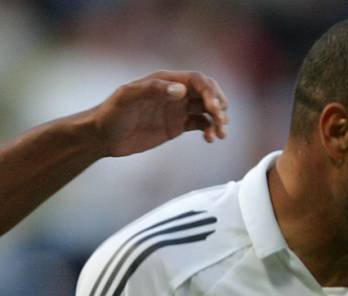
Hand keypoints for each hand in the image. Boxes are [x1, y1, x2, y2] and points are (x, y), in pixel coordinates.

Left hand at [90, 70, 229, 156]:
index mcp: (165, 81)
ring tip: (219, 135)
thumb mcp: (127, 98)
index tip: (215, 108)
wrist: (102, 137)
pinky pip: (201, 124)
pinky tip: (210, 139)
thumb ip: (153, 90)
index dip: (211, 91)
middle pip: (208, 93)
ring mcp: (177, 109)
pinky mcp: (177, 125)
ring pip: (208, 110)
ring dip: (218, 120)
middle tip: (221, 121)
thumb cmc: (110, 114)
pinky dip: (210, 130)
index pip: (198, 80)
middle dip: (219, 106)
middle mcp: (174, 92)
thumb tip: (181, 90)